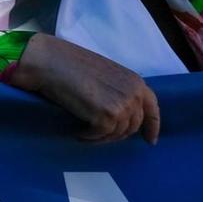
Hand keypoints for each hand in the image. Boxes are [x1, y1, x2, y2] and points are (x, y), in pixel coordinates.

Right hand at [7, 32, 160, 143]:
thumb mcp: (105, 73)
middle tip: (100, 134)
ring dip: (101, 136)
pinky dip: (89, 137)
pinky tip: (78, 132)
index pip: (152, 108)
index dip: (152, 127)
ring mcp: (122, 105)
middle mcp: (133, 94)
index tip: (150, 140)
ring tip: (85, 132)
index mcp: (135, 81)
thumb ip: (119, 89)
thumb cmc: (70, 63)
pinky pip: (101, 135)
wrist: (49, 61)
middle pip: (133, 125)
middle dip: (118, 133)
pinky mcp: (106, 116)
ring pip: (117, 133)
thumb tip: (121, 110)